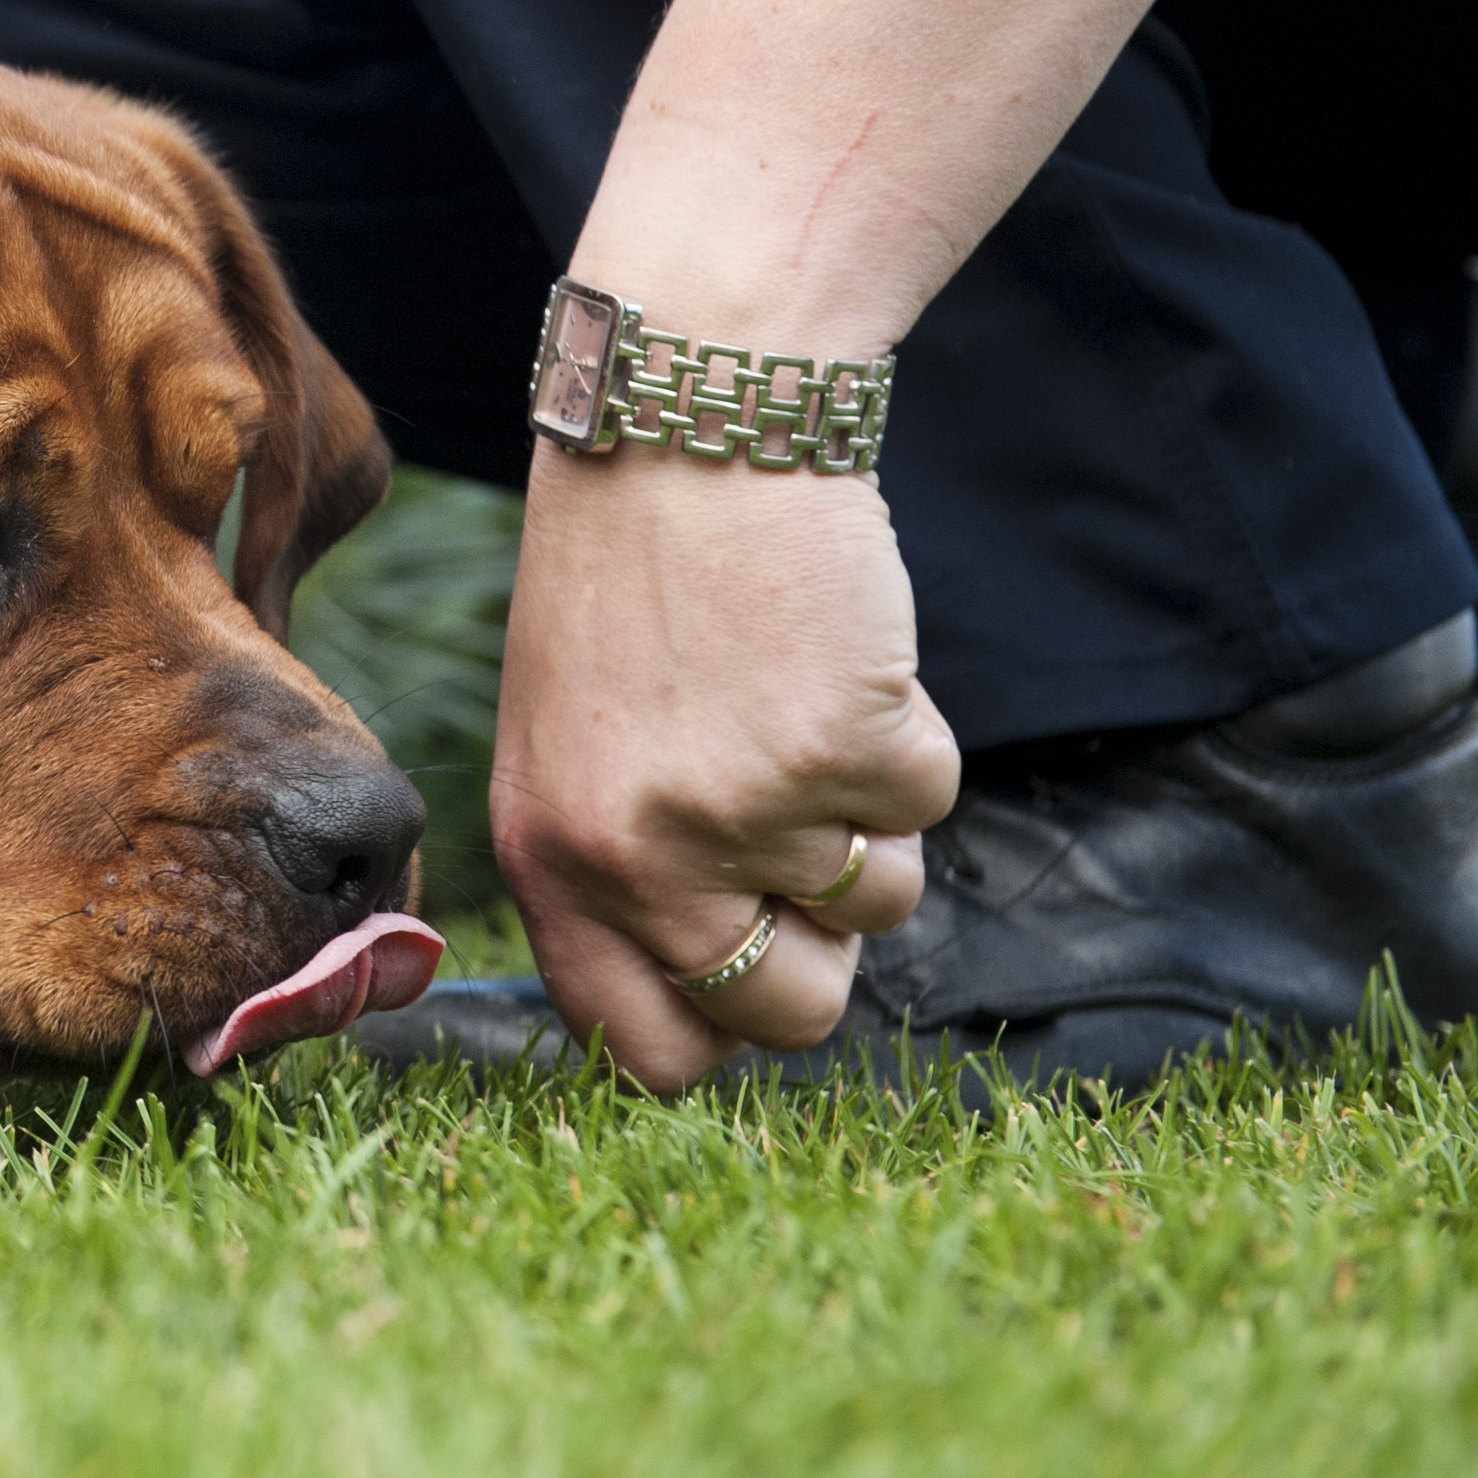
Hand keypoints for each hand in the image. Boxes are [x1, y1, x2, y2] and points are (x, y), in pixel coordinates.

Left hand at [488, 444, 957, 1089]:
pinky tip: (837, 654)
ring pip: (877, 907)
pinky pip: (929, 808)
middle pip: (785, 1016)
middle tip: (801, 841)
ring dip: (867, 822)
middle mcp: (635, 858)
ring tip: (794, 705)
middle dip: (824, 953)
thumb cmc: (626, 582)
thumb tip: (707, 1001)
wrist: (686, 428)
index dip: (716, 1030)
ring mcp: (746, 812)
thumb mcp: (567, 742)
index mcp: (548, 861)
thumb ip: (618, 874)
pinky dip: (911, 740)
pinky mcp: (849, 751)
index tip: (747, 976)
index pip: (640, 1049)